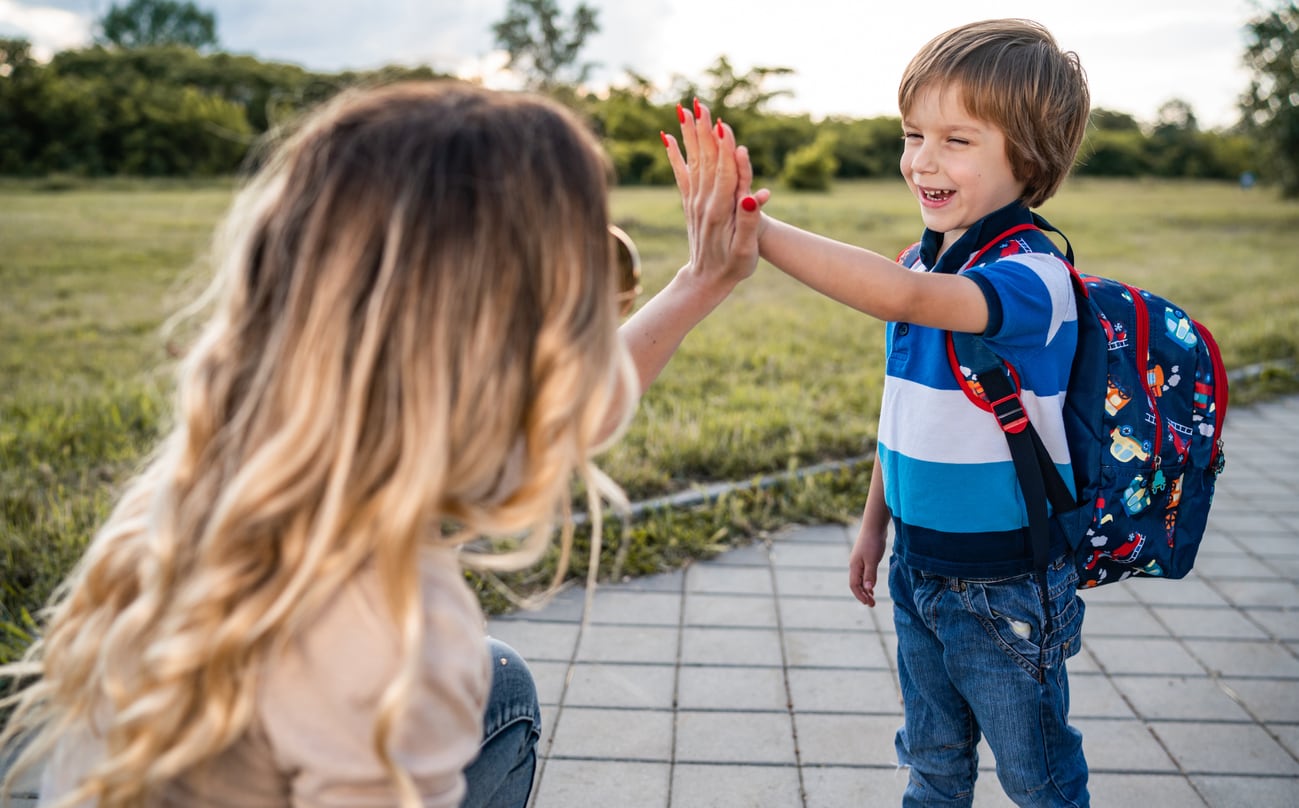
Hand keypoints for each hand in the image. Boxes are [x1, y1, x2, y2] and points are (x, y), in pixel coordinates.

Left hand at [662, 99, 769, 293]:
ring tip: (685, 110)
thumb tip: (752, 195)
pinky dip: (674, 155)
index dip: (724, 149)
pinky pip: (681, 174)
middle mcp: (704, 202)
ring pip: (693, 161)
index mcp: (721, 211)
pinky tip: (667, 137)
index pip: (724, 173)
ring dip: (689, 135)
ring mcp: (694, 201)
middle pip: (705, 160)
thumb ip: (749, 222)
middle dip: (703, 131)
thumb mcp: (746, 250)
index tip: (721, 124)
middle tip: (699, 104)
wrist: (706, 281)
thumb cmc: (734, 267)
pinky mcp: (690, 203)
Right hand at [849, 527, 885, 606]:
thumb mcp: (872, 560)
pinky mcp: (866, 557)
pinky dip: (868, 581)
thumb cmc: (873, 542)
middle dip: (863, 595)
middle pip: (857, 584)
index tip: (869, 603)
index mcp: (854, 566)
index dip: (860, 595)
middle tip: (872, 604)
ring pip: (861, 579)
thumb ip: (870, 575)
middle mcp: (855, 565)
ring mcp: (860, 561)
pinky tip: (872, 585)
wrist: (874, 525)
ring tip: (872, 598)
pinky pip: (865, 573)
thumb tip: (868, 589)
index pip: (854, 585)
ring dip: (866, 589)